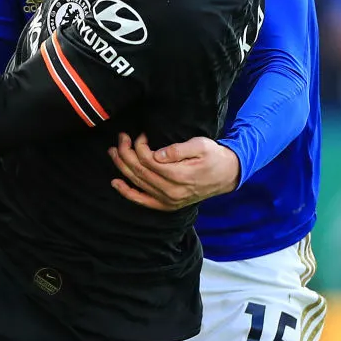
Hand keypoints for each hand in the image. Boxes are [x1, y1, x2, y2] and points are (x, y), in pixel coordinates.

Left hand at [109, 134, 239, 210]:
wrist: (227, 176)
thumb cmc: (214, 157)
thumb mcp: (201, 145)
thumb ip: (178, 150)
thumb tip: (157, 153)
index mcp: (179, 175)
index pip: (149, 160)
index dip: (140, 146)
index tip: (140, 135)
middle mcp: (171, 191)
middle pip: (140, 171)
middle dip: (126, 153)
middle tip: (121, 138)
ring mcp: (168, 200)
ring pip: (138, 183)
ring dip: (122, 167)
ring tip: (113, 152)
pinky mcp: (167, 205)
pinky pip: (142, 201)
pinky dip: (127, 192)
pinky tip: (116, 183)